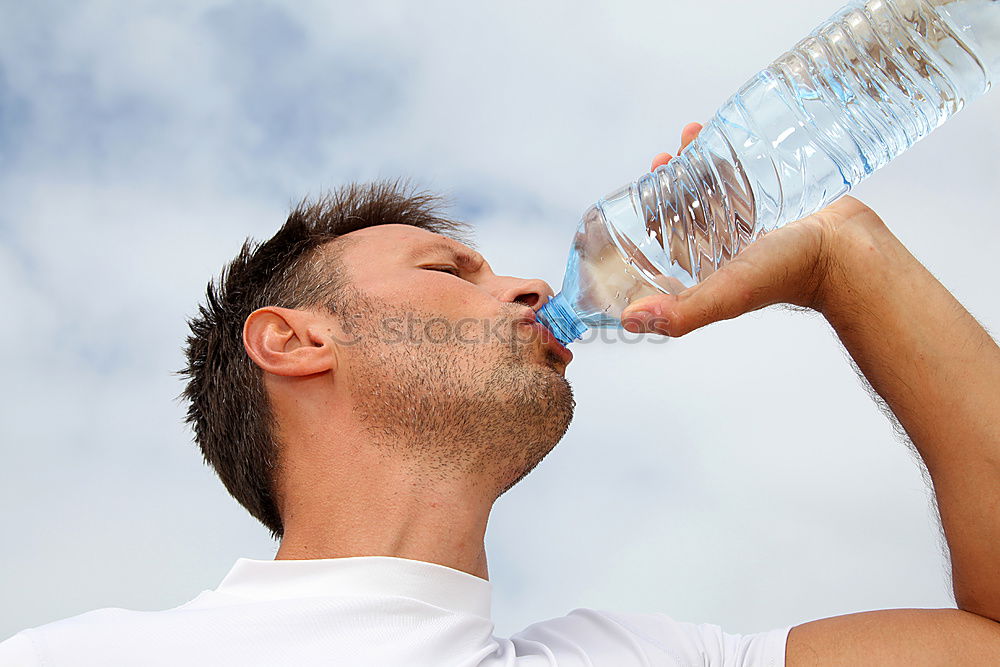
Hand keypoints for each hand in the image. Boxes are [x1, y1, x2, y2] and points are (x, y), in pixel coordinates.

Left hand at [622, 122, 885, 336]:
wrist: (846, 252)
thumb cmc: (788, 275)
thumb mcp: (725, 293)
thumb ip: (681, 312)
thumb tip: (629, 321)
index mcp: (704, 270)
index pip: (662, 242)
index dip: (646, 214)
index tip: (643, 183)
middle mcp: (723, 248)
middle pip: (685, 210)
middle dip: (671, 180)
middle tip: (668, 155)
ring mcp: (749, 226)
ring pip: (712, 189)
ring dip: (696, 163)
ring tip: (691, 133)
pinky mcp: (773, 206)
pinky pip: (745, 178)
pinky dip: (730, 156)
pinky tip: (724, 134)